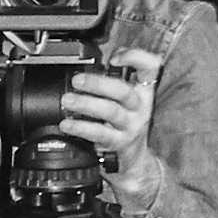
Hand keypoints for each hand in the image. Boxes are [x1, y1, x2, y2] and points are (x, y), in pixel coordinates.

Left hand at [57, 48, 162, 174]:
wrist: (134, 160)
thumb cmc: (126, 123)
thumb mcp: (127, 100)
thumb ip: (116, 79)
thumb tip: (97, 60)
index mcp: (144, 91)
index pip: (151, 67)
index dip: (135, 58)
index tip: (115, 58)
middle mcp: (140, 107)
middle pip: (124, 91)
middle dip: (98, 83)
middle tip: (77, 80)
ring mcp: (130, 126)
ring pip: (110, 111)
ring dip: (86, 104)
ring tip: (67, 100)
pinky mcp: (118, 143)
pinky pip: (98, 133)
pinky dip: (80, 127)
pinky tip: (67, 124)